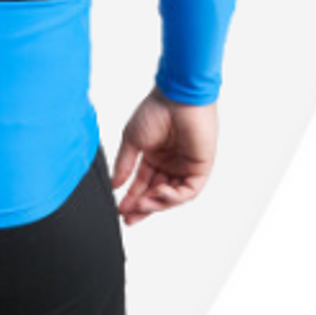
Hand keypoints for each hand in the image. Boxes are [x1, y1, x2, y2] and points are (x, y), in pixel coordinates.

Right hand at [111, 87, 216, 224]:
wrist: (177, 97)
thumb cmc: (156, 110)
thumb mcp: (132, 140)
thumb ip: (125, 164)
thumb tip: (115, 184)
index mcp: (153, 155)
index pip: (142, 184)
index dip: (132, 198)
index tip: (121, 210)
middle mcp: (169, 163)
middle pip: (156, 193)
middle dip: (143, 207)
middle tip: (130, 217)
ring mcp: (185, 166)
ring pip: (172, 195)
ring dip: (157, 202)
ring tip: (143, 204)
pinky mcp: (200, 168)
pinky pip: (188, 190)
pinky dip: (174, 196)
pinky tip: (160, 192)